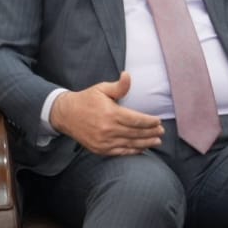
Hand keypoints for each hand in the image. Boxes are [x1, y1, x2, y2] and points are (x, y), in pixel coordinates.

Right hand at [49, 72, 164, 154]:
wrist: (65, 115)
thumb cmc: (86, 99)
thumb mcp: (102, 89)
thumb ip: (118, 86)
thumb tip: (128, 75)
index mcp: (111, 114)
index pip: (136, 120)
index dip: (150, 122)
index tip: (159, 121)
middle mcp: (108, 129)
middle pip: (136, 133)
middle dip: (151, 133)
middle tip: (161, 132)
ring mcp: (104, 141)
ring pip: (130, 144)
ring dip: (146, 143)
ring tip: (157, 141)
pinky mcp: (100, 149)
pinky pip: (120, 152)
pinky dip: (133, 151)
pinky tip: (142, 148)